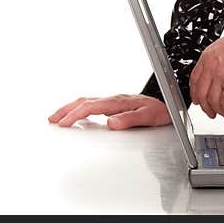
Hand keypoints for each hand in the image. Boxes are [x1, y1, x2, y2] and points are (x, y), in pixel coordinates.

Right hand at [48, 94, 169, 129]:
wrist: (171, 102)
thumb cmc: (162, 110)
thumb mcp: (149, 116)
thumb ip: (130, 119)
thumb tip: (111, 123)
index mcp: (119, 102)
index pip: (91, 106)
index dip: (75, 114)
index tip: (63, 123)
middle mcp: (115, 99)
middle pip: (85, 101)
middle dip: (66, 110)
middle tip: (52, 120)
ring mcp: (114, 101)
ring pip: (87, 101)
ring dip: (70, 108)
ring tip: (58, 117)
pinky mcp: (116, 104)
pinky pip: (93, 103)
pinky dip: (79, 108)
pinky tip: (77, 114)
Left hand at [189, 17, 223, 119]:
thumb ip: (216, 60)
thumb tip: (217, 75)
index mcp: (207, 57)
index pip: (194, 80)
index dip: (195, 93)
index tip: (198, 100)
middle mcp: (211, 67)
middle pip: (201, 94)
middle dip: (205, 107)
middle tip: (210, 112)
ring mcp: (220, 75)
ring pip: (213, 101)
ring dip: (218, 111)